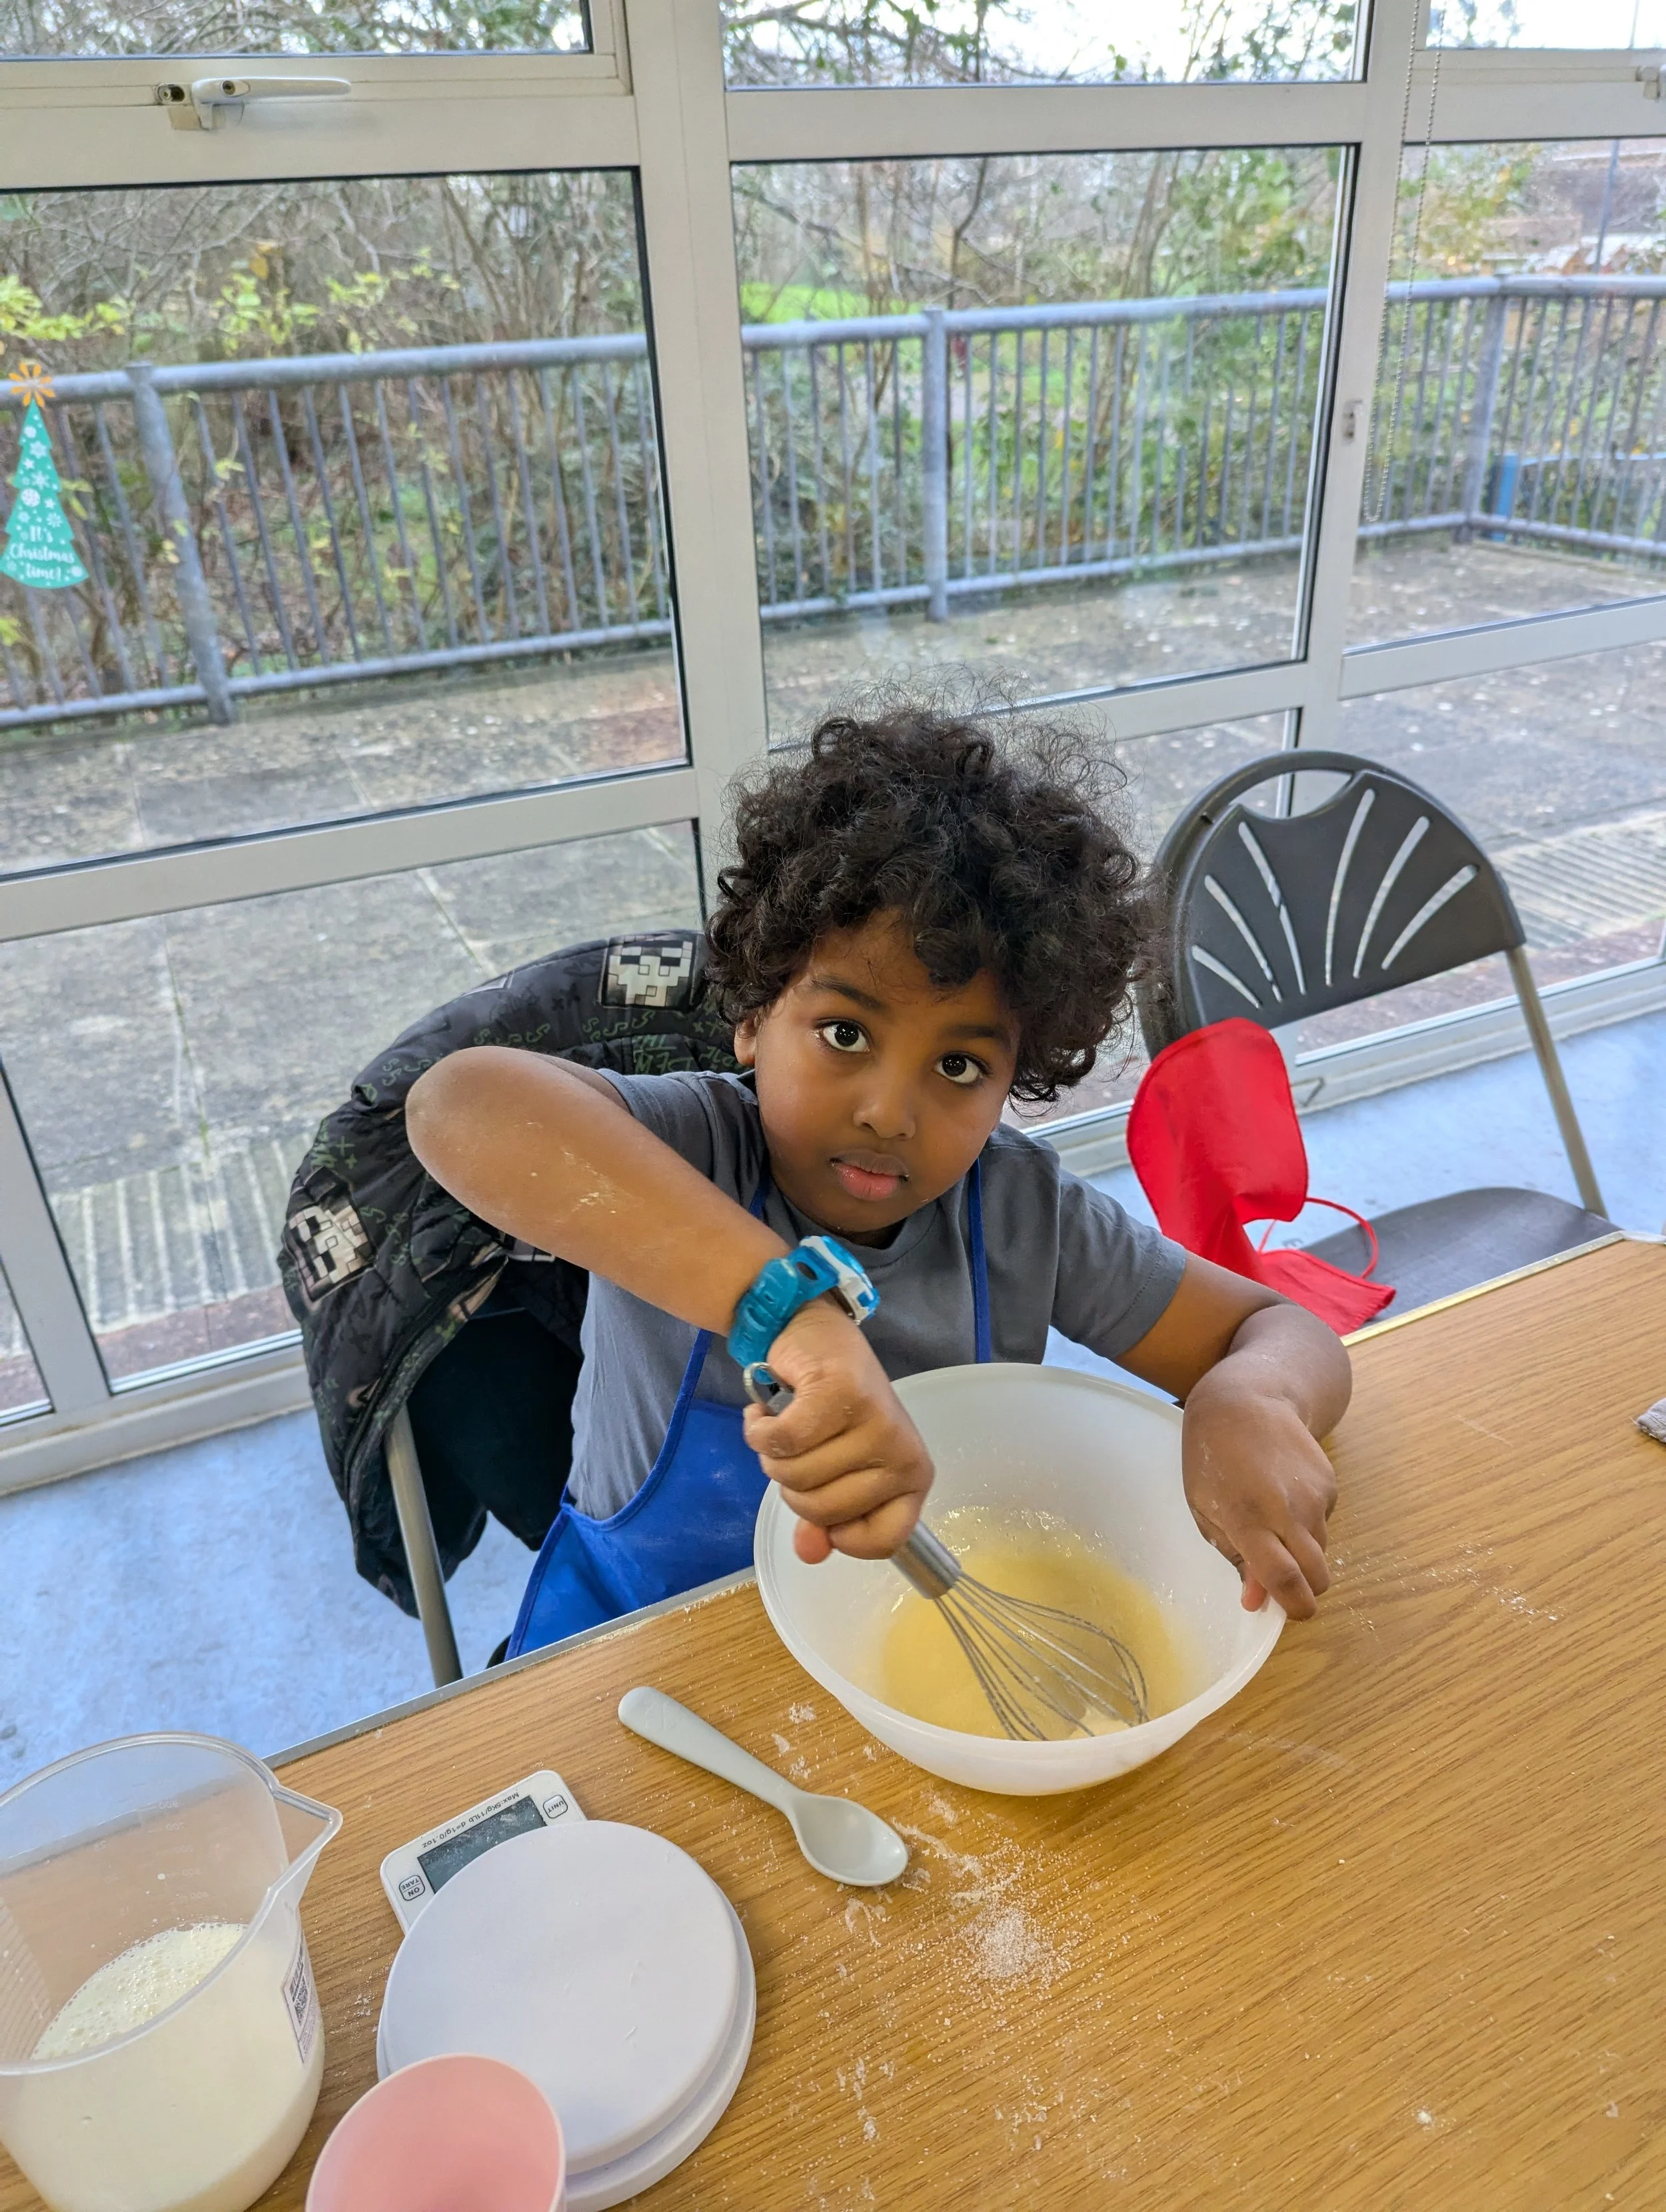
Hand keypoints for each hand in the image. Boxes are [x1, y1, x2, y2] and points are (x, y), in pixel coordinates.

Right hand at [741, 1299, 933, 1562]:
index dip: (841, 1533)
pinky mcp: (840, 1394)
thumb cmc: (832, 1407)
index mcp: (912, 1478)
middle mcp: (903, 1454)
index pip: (884, 1541)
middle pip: (823, 1511)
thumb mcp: (834, 1469)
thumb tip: (810, 1553)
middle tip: (799, 1448)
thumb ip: (825, 1520)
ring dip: (773, 1454)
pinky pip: (781, 1441)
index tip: (825, 1502)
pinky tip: (764, 1412)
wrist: (814, 1334)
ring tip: (785, 1425)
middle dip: (793, 1485)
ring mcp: (876, 1423)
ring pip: (797, 1476)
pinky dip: (759, 1430)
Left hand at [1180, 1368, 1336, 1618]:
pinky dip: (1309, 1522)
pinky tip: (1285, 1495)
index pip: (1283, 1578)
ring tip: (1273, 1521)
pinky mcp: (1330, 1482)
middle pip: (1317, 1574)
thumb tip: (1257, 1601)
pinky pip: (1325, 1521)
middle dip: (1307, 1589)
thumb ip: (1234, 1555)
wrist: (1246, 1401)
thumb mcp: (1205, 1508)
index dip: (1293, 1606)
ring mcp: (1315, 1495)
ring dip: (1303, 1552)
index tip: (1292, 1613)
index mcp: (1248, 1519)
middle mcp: (1288, 1511)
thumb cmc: (1212, 1458)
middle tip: (1283, 1580)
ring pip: (1322, 1549)